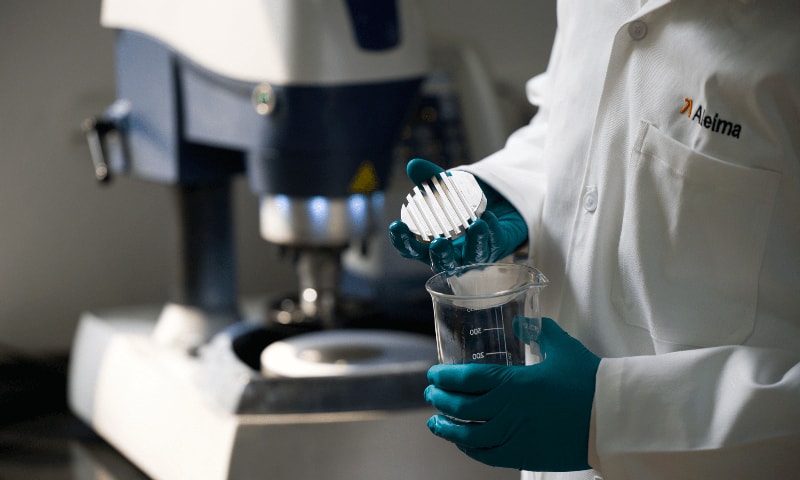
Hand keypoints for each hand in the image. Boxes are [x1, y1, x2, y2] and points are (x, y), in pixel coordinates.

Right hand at [388, 158, 526, 272]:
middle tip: (438, 243)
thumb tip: (413, 164)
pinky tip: (489, 217)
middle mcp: (448, 254)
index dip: (402, 241)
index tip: (396, 226)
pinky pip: (492, 244)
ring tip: (476, 226)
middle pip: (440, 263)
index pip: (411, 249)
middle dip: (440, 255)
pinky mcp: (493, 249)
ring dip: (474, 243)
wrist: (492, 204)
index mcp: (429, 243)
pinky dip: (491, 232)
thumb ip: (429, 177)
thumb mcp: (444, 186)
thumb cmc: (459, 202)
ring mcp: (471, 255)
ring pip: (470, 258)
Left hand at [424, 318, 600, 471]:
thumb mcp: (562, 348)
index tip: (432, 374)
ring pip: (468, 434)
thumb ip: (538, 333)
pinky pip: (486, 455)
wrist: (613, 419)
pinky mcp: (523, 455)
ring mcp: (514, 436)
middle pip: (461, 406)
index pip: (467, 379)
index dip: (445, 377)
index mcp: (515, 382)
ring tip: (435, 423)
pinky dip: (469, 449)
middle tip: (430, 393)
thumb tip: (519, 323)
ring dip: (447, 428)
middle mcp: (508, 410)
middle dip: (440, 399)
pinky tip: (462, 442)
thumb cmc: (589, 382)